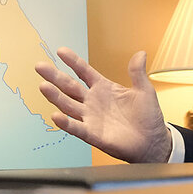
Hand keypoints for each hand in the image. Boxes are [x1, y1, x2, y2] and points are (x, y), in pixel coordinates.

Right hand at [35, 47, 171, 162]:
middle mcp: (93, 102)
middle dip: (54, 76)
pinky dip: (66, 123)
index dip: (73, 61)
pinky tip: (56, 116)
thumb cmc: (148, 117)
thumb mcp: (144, 91)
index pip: (84, 71)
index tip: (60, 51)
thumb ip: (137, 73)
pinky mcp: (93, 134)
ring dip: (55, 97)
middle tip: (40, 66)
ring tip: (43, 86)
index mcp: (103, 88)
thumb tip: (140, 53)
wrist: (153, 142)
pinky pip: (77, 128)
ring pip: (69, 105)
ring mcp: (91, 118)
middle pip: (69, 86)